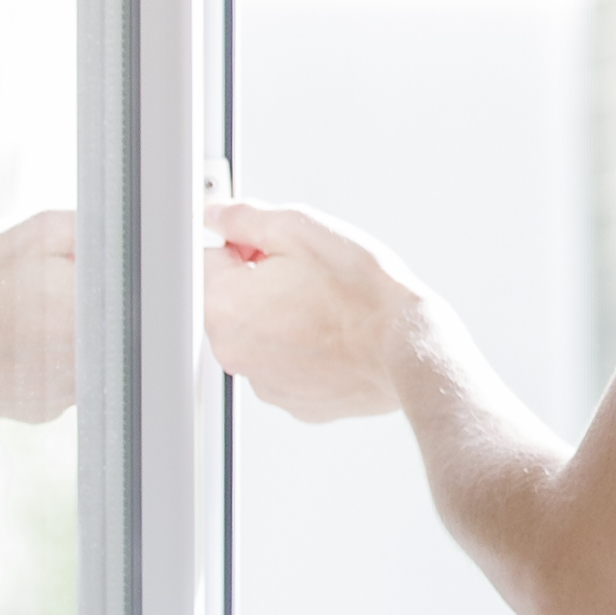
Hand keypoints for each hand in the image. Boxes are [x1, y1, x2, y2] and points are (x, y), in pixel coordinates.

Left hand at [204, 192, 430, 425]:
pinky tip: (331, 332)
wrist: (407, 345)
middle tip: (305, 273)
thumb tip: (216, 215)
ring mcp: (261, 380)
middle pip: (229, 299)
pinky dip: (300, 346)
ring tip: (324, 304)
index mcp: (224, 304)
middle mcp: (232, 349)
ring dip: (279, 315)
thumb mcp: (301, 228)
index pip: (207, 257)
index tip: (270, 245)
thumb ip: (244, 217)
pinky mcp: (290, 399)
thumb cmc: (362, 290)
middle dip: (258, 280)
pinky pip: (283, 362)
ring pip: (258, 333)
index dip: (242, 243)